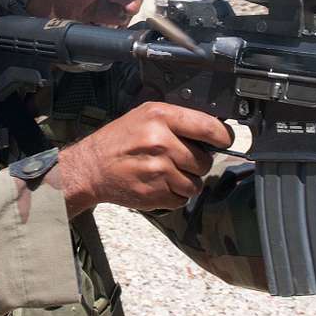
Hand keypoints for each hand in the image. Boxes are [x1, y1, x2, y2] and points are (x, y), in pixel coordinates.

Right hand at [56, 102, 232, 214]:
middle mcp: (161, 142)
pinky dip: (175, 196)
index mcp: (160, 117)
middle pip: (205, 161)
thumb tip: (212, 129)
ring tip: (166, 173)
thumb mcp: (145, 115)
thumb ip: (177, 120)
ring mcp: (158, 170)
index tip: (224, 140)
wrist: (90, 168)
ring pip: (195, 184)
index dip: (223, 136)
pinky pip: (182, 199)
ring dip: (186, 182)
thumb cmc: (119, 141)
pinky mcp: (154, 193)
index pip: (209, 127)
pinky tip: (158, 185)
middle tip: (180, 159)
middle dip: (197, 163)